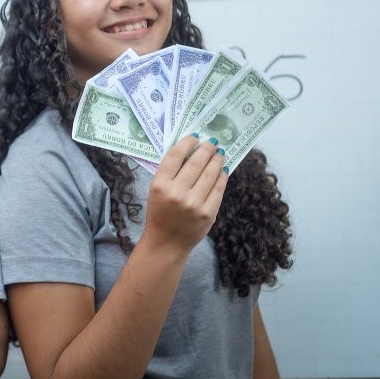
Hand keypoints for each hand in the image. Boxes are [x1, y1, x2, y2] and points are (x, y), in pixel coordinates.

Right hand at [142, 134, 228, 254]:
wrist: (167, 242)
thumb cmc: (160, 213)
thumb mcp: (156, 191)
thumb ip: (170, 173)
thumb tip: (191, 151)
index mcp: (160, 185)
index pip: (175, 156)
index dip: (187, 143)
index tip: (195, 136)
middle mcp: (177, 193)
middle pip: (196, 163)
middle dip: (206, 149)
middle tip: (213, 142)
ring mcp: (194, 204)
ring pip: (210, 174)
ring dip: (217, 160)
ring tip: (220, 153)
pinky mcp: (208, 213)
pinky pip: (218, 189)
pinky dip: (222, 177)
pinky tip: (223, 170)